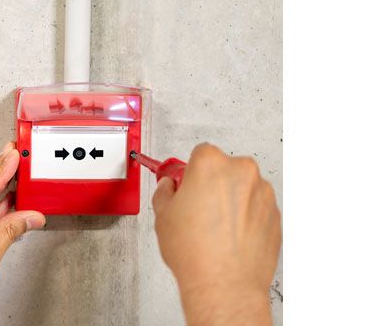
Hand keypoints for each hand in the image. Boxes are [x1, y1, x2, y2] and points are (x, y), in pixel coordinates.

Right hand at [153, 143, 280, 325]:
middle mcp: (242, 172)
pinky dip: (245, 218)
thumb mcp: (162, 215)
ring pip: (242, 189)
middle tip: (196, 208)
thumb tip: (169, 188)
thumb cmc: (197, 252)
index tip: (185, 184)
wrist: (225, 284)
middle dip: (211, 184)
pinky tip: (228, 237)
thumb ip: (165, 192)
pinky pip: (256, 208)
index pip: (200, 153)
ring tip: (213, 228)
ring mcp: (263, 193)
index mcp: (211, 164)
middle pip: (224, 168)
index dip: (190, 172)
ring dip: (230, 201)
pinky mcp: (275, 215)